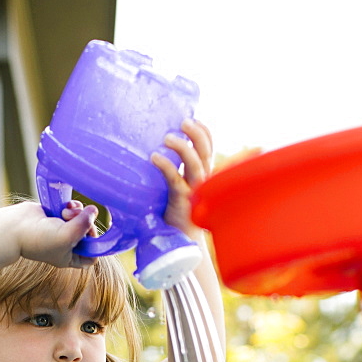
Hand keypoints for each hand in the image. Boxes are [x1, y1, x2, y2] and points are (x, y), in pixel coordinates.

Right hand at [16, 200, 98, 268]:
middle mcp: (68, 246)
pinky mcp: (58, 216)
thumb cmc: (39, 239)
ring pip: (82, 219)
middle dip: (85, 224)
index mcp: (70, 258)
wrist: (15, 227)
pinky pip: (74, 210)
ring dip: (78, 213)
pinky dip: (72, 207)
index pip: (92, 256)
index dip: (96, 245)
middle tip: (76, 218)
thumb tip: (95, 210)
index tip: (91, 234)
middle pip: (89, 234)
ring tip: (66, 212)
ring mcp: (63, 230)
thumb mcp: (66, 237)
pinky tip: (65, 206)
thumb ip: (84, 225)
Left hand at [151, 119, 212, 240]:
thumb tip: (152, 152)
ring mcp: (194, 191)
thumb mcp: (175, 189)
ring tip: (167, 137)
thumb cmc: (173, 214)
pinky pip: (176, 179)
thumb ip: (172, 174)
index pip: (209, 149)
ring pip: (195, 163)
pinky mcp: (182, 201)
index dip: (204, 132)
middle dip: (197, 133)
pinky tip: (155, 157)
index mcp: (202, 176)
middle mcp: (202, 181)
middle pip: (205, 152)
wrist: (178, 242)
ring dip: (183, 147)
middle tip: (183, 121)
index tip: (192, 118)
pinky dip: (166, 165)